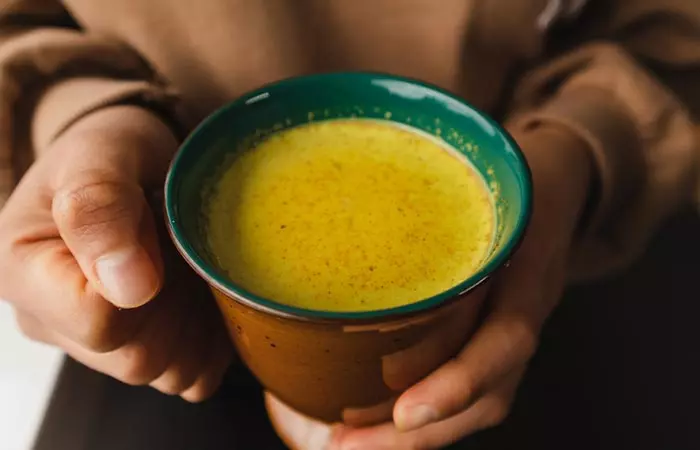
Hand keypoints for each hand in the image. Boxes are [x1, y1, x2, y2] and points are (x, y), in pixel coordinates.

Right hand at [0, 106, 232, 400]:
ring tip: (192, 265)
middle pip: (136, 357)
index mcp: (23, 272)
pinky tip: (203, 293)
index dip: (148, 287)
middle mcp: (50, 321)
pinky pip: (191, 374)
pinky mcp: (134, 351)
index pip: (98, 323)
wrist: (126, 165)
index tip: (160, 238)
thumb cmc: (107, 152)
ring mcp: (92, 346)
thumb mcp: (100, 153)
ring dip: (199, 321)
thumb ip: (100, 206)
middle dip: (179, 306)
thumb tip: (129, 286)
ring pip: (166, 371)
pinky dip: (212, 338)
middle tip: (185, 248)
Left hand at [266, 123, 594, 448]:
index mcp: (527, 267)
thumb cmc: (506, 175)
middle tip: (344, 446)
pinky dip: (425, 413)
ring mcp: (513, 329)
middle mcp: (524, 310)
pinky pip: (468, 388)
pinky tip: (377, 419)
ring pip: (478, 403)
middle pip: (487, 395)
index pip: (506, 338)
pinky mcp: (494, 337)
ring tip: (347, 444)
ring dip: (415, 436)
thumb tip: (335, 206)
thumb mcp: (481, 172)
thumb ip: (431, 191)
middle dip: (419, 434)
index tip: (405, 411)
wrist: (555, 180)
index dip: (458, 381)